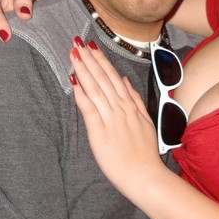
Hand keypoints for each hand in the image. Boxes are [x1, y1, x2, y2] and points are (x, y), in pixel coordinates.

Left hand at [70, 39, 164, 195]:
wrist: (145, 176)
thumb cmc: (145, 153)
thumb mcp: (146, 121)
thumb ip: (135, 100)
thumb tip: (126, 80)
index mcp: (130, 106)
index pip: (113, 77)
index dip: (101, 60)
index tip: (92, 46)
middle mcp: (120, 108)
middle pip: (102, 78)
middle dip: (89, 59)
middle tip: (77, 43)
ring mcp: (110, 119)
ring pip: (95, 88)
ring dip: (83, 70)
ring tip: (74, 54)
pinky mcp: (100, 132)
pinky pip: (89, 109)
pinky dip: (81, 94)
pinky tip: (73, 81)